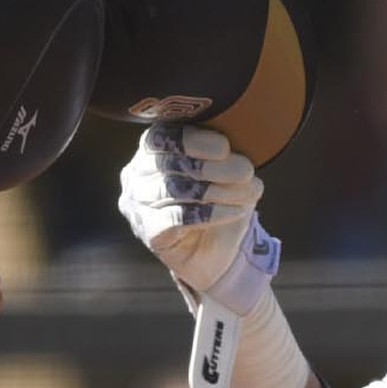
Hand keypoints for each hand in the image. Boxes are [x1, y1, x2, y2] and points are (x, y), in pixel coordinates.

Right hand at [117, 124, 279, 310]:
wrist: (219, 251)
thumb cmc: (220, 199)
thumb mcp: (225, 166)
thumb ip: (225, 151)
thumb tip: (239, 149)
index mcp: (150, 150)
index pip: (161, 136)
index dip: (193, 140)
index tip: (225, 147)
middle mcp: (136, 176)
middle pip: (170, 164)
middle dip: (214, 167)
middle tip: (247, 171)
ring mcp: (138, 206)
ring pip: (175, 190)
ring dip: (218, 189)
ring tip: (250, 191)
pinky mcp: (149, 233)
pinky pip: (177, 219)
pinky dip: (212, 213)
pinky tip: (236, 211)